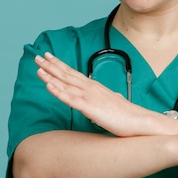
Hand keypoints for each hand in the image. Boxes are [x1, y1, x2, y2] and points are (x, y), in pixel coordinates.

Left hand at [35, 52, 159, 136]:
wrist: (139, 121)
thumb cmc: (127, 114)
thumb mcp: (112, 102)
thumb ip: (104, 98)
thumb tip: (104, 97)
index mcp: (95, 87)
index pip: (74, 73)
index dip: (60, 65)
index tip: (49, 57)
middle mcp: (91, 88)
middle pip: (67, 74)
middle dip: (51, 65)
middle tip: (38, 56)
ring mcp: (90, 97)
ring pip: (66, 84)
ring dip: (50, 75)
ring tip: (38, 68)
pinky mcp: (90, 108)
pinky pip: (70, 99)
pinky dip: (58, 91)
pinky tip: (48, 86)